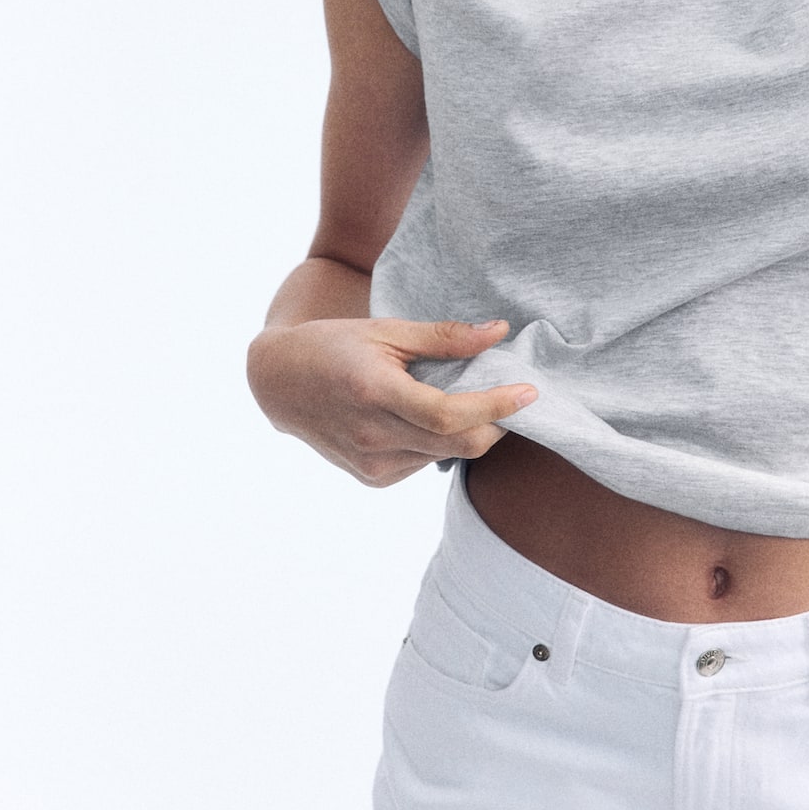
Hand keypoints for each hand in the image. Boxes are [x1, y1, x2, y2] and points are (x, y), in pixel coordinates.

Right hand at [247, 315, 537, 485]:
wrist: (280, 383)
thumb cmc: (335, 346)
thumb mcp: (387, 330)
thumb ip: (445, 337)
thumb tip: (500, 332)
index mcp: (374, 394)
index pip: (449, 415)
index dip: (495, 407)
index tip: (528, 392)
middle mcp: (372, 437)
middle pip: (457, 444)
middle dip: (496, 425)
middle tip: (515, 400)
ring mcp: (371, 465)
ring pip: (445, 456)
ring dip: (469, 433)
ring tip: (472, 401)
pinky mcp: (373, 479)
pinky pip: (424, 463)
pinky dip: (440, 443)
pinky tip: (430, 420)